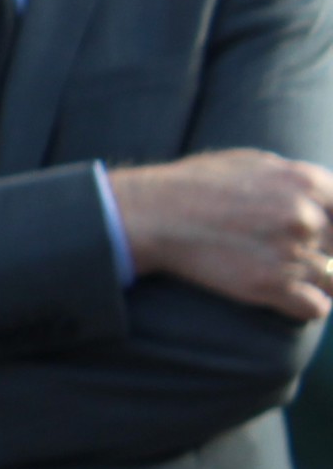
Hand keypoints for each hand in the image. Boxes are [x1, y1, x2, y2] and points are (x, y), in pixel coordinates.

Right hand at [110, 149, 332, 320]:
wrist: (152, 214)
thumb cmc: (197, 184)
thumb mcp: (254, 161)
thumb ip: (300, 178)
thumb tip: (326, 195)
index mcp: (306, 182)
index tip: (325, 237)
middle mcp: (305, 218)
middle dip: (328, 253)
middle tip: (298, 255)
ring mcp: (289, 253)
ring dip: (322, 280)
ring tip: (297, 276)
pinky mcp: (269, 286)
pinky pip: (317, 307)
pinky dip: (311, 305)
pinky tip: (294, 296)